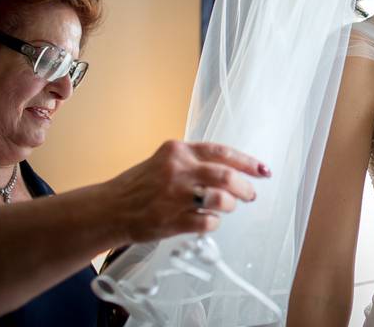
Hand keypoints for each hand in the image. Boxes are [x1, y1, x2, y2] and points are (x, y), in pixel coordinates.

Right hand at [105, 140, 270, 242]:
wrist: (109, 208)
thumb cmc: (140, 185)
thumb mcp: (166, 161)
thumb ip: (195, 161)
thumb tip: (234, 169)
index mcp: (179, 151)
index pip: (223, 152)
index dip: (248, 162)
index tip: (263, 170)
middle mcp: (178, 170)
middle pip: (227, 176)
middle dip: (245, 187)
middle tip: (250, 195)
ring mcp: (174, 196)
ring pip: (221, 199)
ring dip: (231, 205)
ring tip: (228, 207)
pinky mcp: (171, 220)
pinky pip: (208, 222)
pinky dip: (214, 223)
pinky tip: (208, 221)